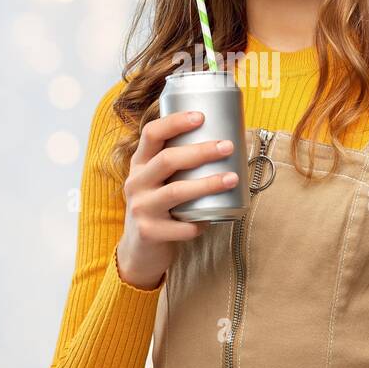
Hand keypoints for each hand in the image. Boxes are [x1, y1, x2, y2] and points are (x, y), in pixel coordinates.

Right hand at [114, 109, 238, 289]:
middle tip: (228, 146)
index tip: (201, 116)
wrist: (139, 251)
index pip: (151, 134)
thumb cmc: (160, 208)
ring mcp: (141, 208)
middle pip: (167, 160)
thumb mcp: (158, 182)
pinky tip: (212, 219)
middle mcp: (136, 183)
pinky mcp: (149, 232)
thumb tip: (224, 145)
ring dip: (207, 184)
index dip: (175, 122)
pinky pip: (181, 227)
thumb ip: (178, 165)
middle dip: (200, 151)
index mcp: (140, 164)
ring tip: (232, 178)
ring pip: (176, 192)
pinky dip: (199, 223)